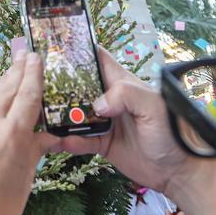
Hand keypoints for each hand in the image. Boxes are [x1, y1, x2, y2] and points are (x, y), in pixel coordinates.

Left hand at [0, 51, 57, 214]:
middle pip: (6, 89)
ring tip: (12, 70)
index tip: (36, 56)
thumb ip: (35, 149)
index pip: (27, 95)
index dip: (33, 74)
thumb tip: (47, 134)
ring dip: (2, 84)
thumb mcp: (26, 177)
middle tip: (24, 49)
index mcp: (11, 135)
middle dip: (17, 69)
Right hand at [56, 49, 215, 214]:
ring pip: (74, 113)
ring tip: (42, 115)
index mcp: (121, 82)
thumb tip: (97, 105)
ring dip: (60, 115)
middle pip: (78, 86)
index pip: (97, 59)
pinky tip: (59, 141)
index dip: (77, 50)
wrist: (179, 170)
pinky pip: (80, 140)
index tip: (54, 45)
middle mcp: (109, 99)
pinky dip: (69, 141)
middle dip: (58, 84)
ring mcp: (104, 121)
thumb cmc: (172, 131)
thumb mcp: (153, 106)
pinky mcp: (102, 144)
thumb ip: (126, 95)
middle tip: (36, 84)